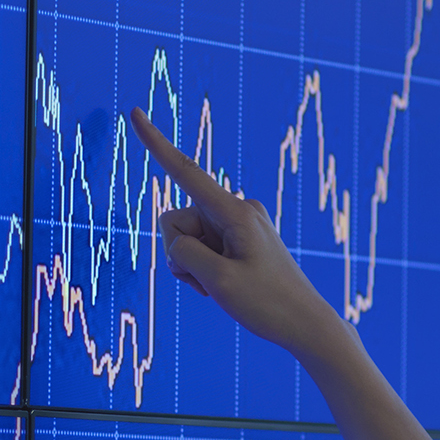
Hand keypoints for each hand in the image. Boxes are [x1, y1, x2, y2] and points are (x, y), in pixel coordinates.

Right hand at [129, 105, 352, 368]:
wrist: (306, 326)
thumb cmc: (268, 305)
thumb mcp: (217, 283)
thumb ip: (184, 253)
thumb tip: (177, 239)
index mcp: (235, 212)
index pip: (185, 172)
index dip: (156, 143)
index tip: (134, 112)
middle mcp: (237, 209)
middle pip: (177, 222)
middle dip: (182, 255)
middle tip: (215, 282)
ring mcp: (239, 223)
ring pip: (187, 239)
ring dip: (194, 268)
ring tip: (225, 287)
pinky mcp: (239, 238)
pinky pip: (202, 248)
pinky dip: (204, 270)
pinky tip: (228, 285)